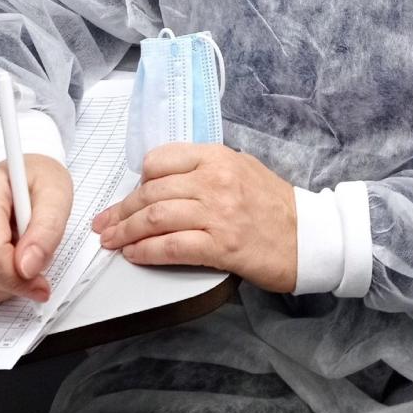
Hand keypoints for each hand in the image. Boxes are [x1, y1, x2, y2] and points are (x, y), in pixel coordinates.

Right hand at [0, 155, 73, 304]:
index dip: (15, 277)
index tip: (40, 284)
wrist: (18, 176)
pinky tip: (4, 260)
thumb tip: (28, 268)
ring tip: (20, 251)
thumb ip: (48, 230)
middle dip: (14, 278)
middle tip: (37, 260)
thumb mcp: (57, 194)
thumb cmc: (36, 181)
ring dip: (4, 283)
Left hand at [92, 144, 296, 292]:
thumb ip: (206, 168)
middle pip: (152, 192)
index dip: (139, 180)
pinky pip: (172, 248)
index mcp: (218, 157)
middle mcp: (214, 181)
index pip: (161, 160)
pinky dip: (146, 252)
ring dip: (126, 232)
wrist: (308, 235)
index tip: (130, 194)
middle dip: (120, 210)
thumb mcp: (242, 168)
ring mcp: (218, 214)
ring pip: (156, 219)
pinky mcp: (221, 246)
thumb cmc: (275, 204)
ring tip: (111, 241)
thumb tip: (166, 180)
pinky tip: (134, 255)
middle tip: (103, 223)